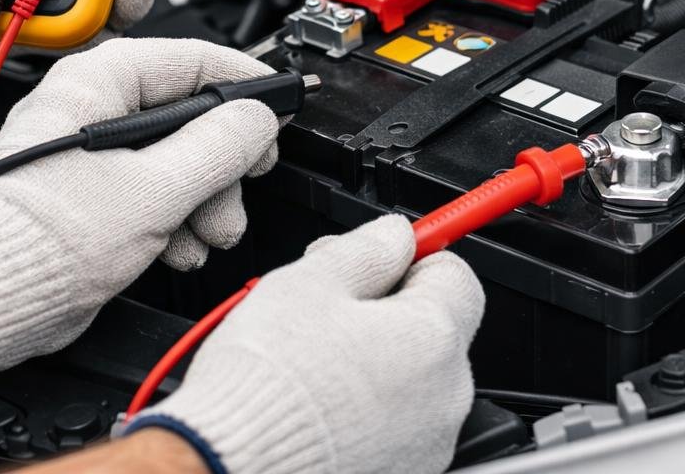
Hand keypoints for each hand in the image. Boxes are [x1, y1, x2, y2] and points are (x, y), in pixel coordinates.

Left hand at [0, 37, 280, 378]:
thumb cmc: (42, 236)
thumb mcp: (158, 188)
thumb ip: (221, 147)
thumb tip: (258, 119)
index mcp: (98, 81)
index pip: (192, 58)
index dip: (244, 84)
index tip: (279, 105)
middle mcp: (90, 108)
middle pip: (187, 115)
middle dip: (224, 162)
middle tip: (245, 185)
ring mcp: (88, 153)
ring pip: (173, 159)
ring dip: (203, 200)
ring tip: (211, 232)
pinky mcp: (88, 196)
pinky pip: (149, 192)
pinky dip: (173, 218)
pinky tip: (181, 248)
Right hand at [138, 215, 483, 473]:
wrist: (229, 465)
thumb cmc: (266, 384)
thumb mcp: (310, 283)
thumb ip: (366, 250)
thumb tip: (394, 235)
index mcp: (432, 339)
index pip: (455, 274)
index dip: (411, 258)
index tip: (379, 259)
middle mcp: (444, 398)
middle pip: (433, 328)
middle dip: (386, 310)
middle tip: (328, 305)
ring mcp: (426, 445)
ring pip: (413, 379)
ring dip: (376, 361)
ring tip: (314, 360)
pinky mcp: (402, 472)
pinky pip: (396, 425)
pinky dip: (367, 409)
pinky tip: (320, 403)